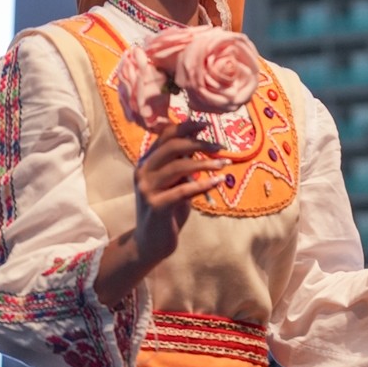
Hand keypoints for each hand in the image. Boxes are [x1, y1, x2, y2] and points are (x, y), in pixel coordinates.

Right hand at [133, 120, 226, 265]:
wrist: (151, 242)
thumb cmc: (168, 209)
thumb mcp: (175, 183)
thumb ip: (182, 164)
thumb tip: (203, 144)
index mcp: (146, 162)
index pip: (164, 135)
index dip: (186, 126)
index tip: (206, 124)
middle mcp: (143, 172)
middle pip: (172, 146)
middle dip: (199, 143)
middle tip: (220, 146)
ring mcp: (147, 189)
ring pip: (178, 166)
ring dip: (205, 163)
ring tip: (224, 163)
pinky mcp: (156, 206)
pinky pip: (184, 191)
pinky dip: (204, 184)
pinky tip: (220, 180)